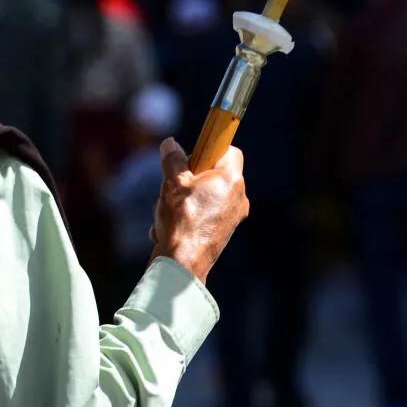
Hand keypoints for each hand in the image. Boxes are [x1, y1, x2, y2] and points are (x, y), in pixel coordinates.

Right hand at [149, 138, 248, 285]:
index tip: (192, 155)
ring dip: (186, 198)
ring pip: (208, 195)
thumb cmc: (181, 220)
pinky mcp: (225, 231)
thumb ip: (173, 159)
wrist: (183, 263)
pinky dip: (190, 216)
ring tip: (168, 210)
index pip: (229, 150)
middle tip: (174, 184)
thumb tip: (170, 144)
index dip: (209, 148)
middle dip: (191, 176)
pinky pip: (207, 214)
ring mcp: (233, 216)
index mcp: (231, 179)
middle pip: (215, 173)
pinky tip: (169, 227)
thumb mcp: (172, 182)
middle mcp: (238, 196)